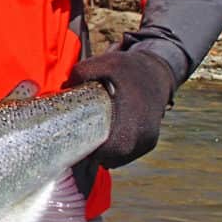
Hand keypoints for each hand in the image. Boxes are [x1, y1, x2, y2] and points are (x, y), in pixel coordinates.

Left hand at [67, 49, 175, 167]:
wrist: (157, 73)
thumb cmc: (130, 68)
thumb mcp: (106, 62)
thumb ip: (82, 71)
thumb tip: (64, 86)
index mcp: (134, 115)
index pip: (113, 147)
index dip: (93, 149)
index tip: (77, 140)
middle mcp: (145, 132)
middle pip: (114, 157)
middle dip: (94, 154)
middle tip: (78, 142)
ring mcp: (148, 140)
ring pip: (121, 158)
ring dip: (104, 154)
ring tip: (89, 141)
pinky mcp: (150, 142)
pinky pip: (128, 155)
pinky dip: (114, 152)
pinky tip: (102, 139)